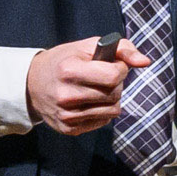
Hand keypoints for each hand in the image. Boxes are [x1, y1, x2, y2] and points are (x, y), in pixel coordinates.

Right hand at [26, 36, 146, 137]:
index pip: (113, 75)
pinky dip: (102, 110)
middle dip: (116, 83)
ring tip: (95, 89)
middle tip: (102, 77)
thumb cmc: (64, 61)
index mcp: (69, 70)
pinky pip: (103, 121)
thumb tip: (145, 62)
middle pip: (115, 94)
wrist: (31, 84)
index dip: (120, 69)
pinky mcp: (69, 129)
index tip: (113, 65)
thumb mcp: (87, 46)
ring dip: (111, 98)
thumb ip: (121, 49)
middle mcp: (66, 95)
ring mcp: (67, 115)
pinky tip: (88, 101)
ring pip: (113, 110)